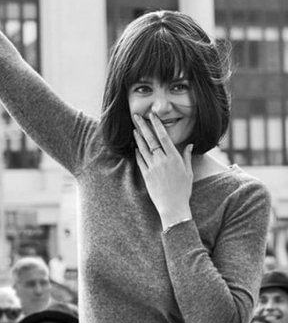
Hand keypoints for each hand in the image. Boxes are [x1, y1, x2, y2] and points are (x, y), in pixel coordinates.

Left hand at [133, 113, 192, 227]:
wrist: (173, 206)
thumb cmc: (183, 190)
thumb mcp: (188, 172)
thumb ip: (186, 157)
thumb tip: (189, 145)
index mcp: (174, 158)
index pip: (164, 137)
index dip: (157, 125)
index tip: (152, 116)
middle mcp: (162, 161)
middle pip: (151, 140)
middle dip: (143, 126)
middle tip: (136, 116)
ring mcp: (153, 168)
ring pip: (143, 149)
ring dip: (138, 138)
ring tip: (134, 129)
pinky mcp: (146, 176)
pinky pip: (140, 161)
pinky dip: (137, 153)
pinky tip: (135, 147)